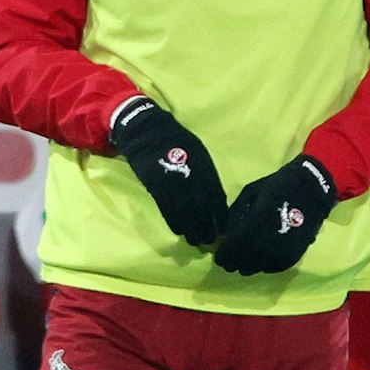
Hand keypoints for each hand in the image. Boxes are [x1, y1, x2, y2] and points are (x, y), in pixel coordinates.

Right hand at [109, 97, 228, 246]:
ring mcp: (172, 176)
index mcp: (203, 163)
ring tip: (197, 241)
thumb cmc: (173, 140)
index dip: (220, 213)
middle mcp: (191, 171)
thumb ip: (203, 173)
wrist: (145, 128)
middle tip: (210, 241)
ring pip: (185, 207)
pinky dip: (173, 218)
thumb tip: (213, 197)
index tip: (224, 229)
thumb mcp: (195, 151)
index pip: (216, 193)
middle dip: (207, 223)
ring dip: (192, 226)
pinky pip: (166, 204)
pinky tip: (178, 230)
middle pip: (202, 203)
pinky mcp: (154, 180)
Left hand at [216, 155, 339, 274]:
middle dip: (234, 263)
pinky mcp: (296, 252)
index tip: (219, 257)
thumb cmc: (278, 187)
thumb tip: (226, 235)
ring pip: (258, 268)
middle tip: (230, 260)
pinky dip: (265, 266)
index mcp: (256, 221)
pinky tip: (262, 259)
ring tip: (246, 260)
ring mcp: (284, 248)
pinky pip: (275, 267)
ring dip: (249, 266)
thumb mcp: (250, 193)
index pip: (233, 249)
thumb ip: (235, 215)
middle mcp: (269, 239)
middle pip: (244, 262)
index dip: (223, 256)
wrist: (312, 187)